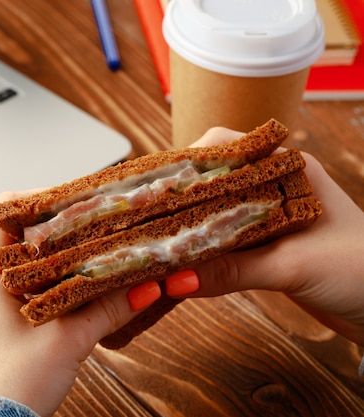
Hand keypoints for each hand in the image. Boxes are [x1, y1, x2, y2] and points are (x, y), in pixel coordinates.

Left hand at [0, 191, 160, 416]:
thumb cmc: (10, 391)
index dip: (38, 200)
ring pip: (0, 276)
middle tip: (83, 244)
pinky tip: (46, 315)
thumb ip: (107, 309)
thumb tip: (144, 287)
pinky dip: (20, 300)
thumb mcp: (68, 343)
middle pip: (5, 243)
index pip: (2, 212)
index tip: (71, 205)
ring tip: (71, 280)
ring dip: (36, 274)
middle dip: (47, 242)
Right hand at [165, 127, 363, 345]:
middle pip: (211, 181)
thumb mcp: (293, 265)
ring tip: (155, 240)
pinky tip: (182, 262)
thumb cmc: (363, 270)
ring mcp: (267, 217)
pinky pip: (223, 241)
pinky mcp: (265, 246)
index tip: (155, 186)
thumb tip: (174, 278)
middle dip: (177, 198)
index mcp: (286, 169)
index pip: (224, 148)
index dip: (186, 162)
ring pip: (213, 213)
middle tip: (144, 217)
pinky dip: (201, 251)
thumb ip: (232, 269)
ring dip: (187, 227)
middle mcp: (272, 187)